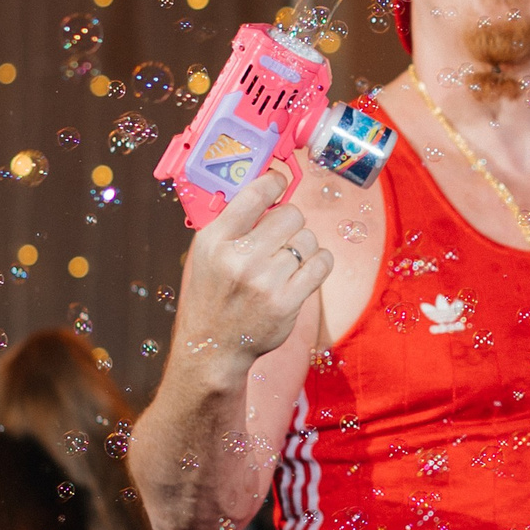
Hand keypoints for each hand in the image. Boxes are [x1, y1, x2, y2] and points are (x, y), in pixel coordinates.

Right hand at [171, 166, 332, 375]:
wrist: (213, 347)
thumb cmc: (213, 293)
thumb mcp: (207, 253)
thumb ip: (232, 221)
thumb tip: (268, 186)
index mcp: (215, 240)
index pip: (256, 193)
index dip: (274, 182)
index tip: (279, 182)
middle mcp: (240, 259)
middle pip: (291, 214)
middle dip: (290, 221)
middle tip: (281, 235)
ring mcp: (265, 282)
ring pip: (308, 239)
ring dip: (303, 246)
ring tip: (286, 260)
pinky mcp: (287, 302)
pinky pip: (322, 263)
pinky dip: (319, 261)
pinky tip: (305, 268)